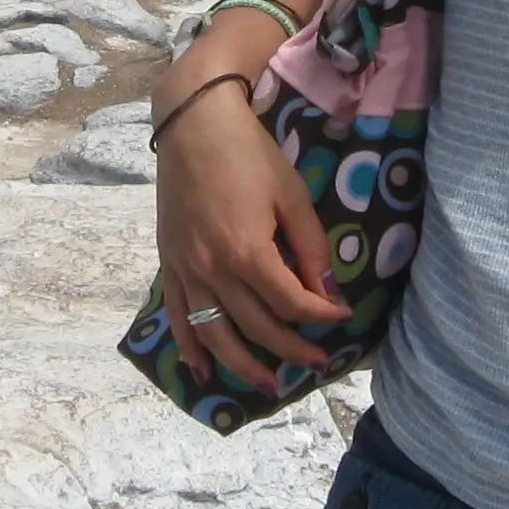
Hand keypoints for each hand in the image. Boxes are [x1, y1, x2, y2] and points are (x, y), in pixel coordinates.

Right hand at [153, 79, 343, 389]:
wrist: (192, 124)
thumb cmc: (248, 154)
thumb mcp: (291, 195)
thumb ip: (311, 248)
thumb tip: (329, 293)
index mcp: (248, 252)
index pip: (292, 304)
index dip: (321, 317)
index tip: (341, 319)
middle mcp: (213, 270)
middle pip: (257, 327)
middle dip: (291, 349)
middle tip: (317, 362)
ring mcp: (186, 269)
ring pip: (214, 333)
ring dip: (242, 365)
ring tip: (269, 384)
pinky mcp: (168, 263)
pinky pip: (177, 315)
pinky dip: (190, 346)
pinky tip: (203, 369)